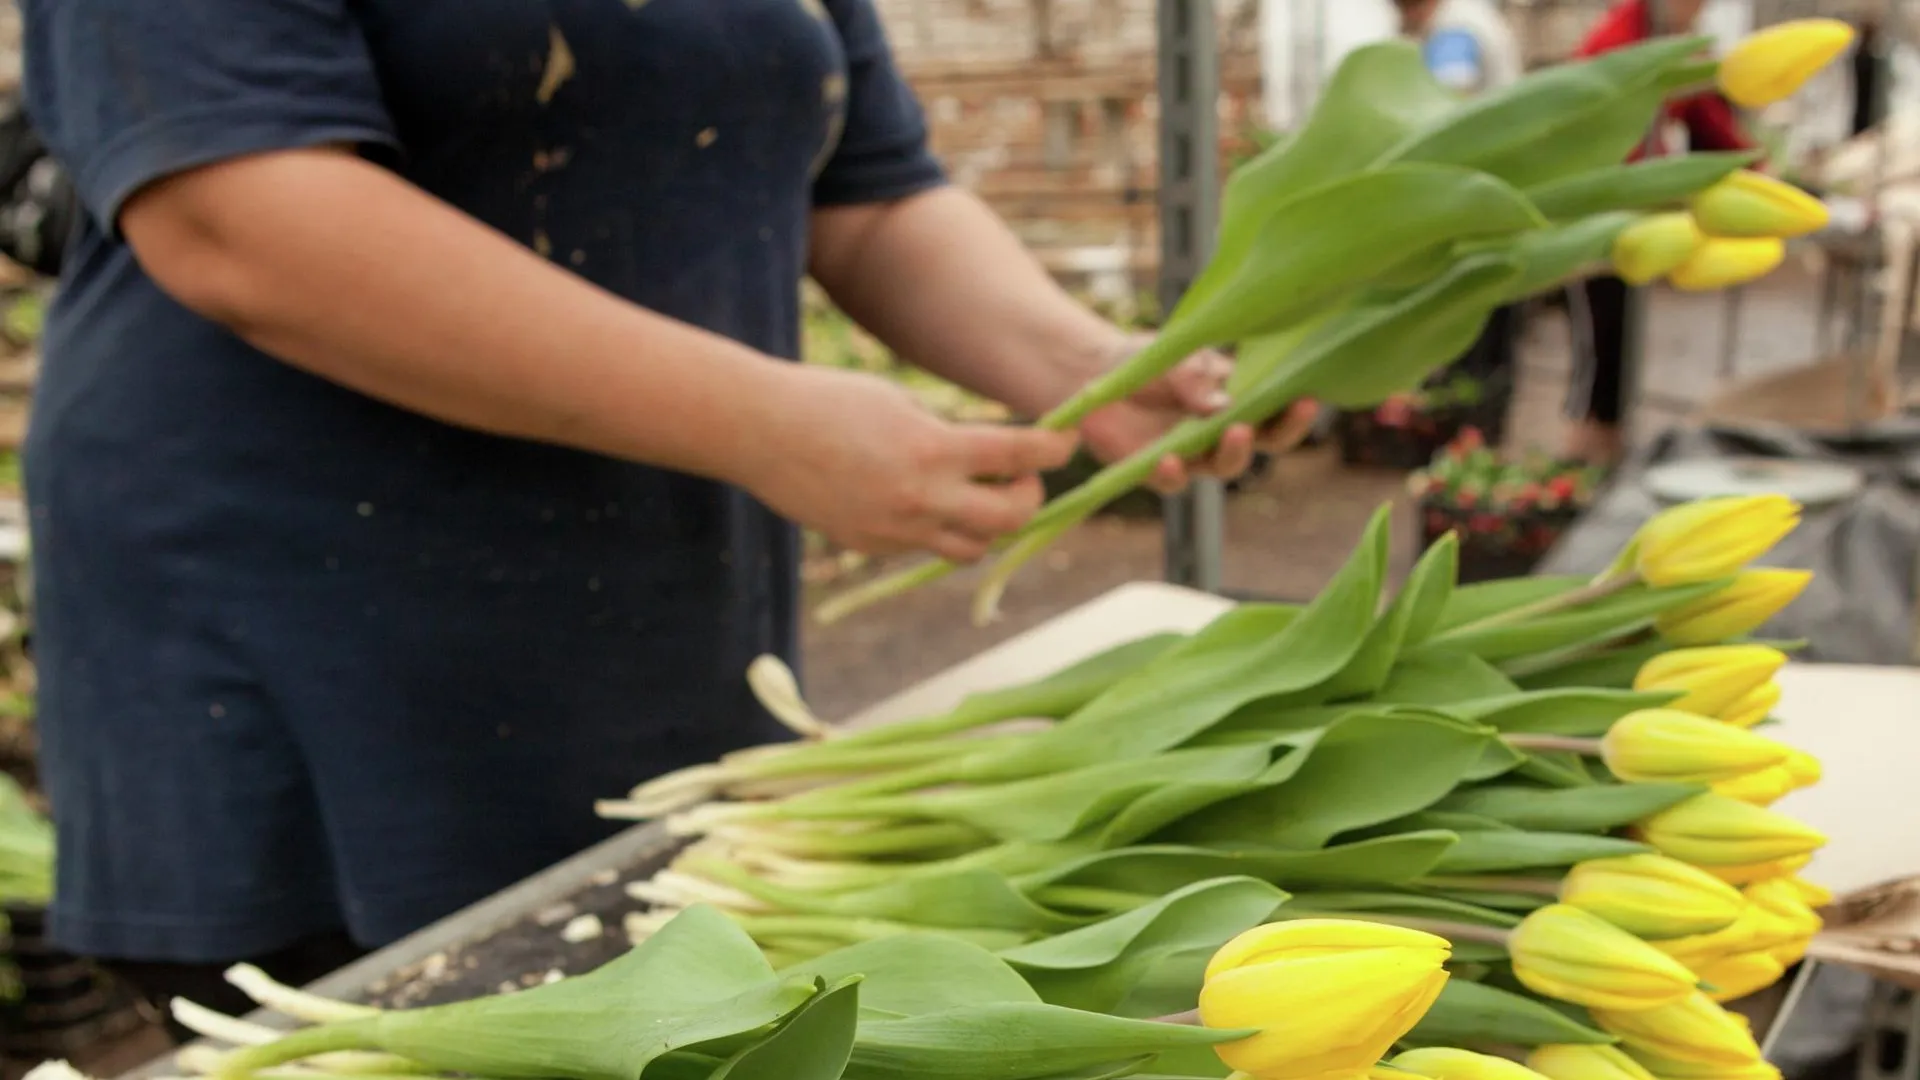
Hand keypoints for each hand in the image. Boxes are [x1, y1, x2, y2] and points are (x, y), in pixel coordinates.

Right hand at [744, 365, 1077, 562]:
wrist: (760, 432)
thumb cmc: (829, 400)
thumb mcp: (900, 403)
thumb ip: (947, 435)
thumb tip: (986, 458)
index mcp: (933, 449)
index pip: (1018, 456)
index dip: (1051, 449)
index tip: (1064, 443)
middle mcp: (922, 499)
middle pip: (1009, 518)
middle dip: (1028, 497)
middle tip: (1023, 479)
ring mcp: (896, 531)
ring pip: (973, 548)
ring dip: (989, 525)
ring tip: (982, 498)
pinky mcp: (872, 547)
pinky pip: (925, 548)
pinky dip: (939, 529)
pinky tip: (925, 502)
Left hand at [1080, 339, 1320, 494]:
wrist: (1093, 373)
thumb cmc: (1146, 359)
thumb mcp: (1175, 356)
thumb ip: (1197, 379)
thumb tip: (1223, 406)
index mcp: (1239, 398)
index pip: (1277, 408)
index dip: (1295, 409)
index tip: (1309, 398)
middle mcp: (1223, 431)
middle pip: (1264, 443)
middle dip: (1277, 434)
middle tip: (1277, 416)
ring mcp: (1193, 454)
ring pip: (1224, 467)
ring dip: (1232, 453)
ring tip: (1233, 432)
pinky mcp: (1157, 471)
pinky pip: (1173, 481)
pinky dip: (1173, 472)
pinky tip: (1170, 459)